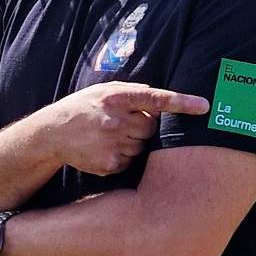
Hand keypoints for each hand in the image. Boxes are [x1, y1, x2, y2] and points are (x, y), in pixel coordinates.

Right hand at [38, 81, 209, 176]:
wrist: (52, 134)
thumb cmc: (81, 108)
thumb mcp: (102, 91)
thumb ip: (131, 92)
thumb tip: (159, 97)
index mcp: (116, 98)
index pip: (156, 99)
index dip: (182, 102)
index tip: (204, 106)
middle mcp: (116, 120)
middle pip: (151, 128)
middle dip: (144, 127)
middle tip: (124, 124)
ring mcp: (112, 144)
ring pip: (142, 146)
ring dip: (133, 142)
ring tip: (109, 136)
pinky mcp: (109, 164)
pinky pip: (130, 161)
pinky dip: (122, 156)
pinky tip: (104, 149)